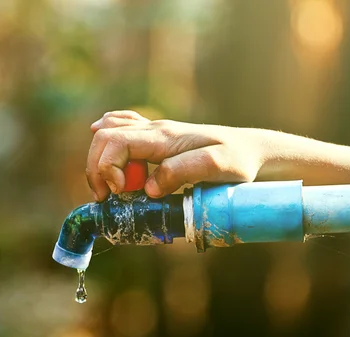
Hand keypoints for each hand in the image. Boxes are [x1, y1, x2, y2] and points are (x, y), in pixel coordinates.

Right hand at [86, 110, 267, 200]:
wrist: (252, 150)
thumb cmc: (239, 161)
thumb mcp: (217, 168)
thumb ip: (181, 172)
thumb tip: (148, 187)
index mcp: (163, 137)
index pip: (116, 142)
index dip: (107, 169)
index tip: (120, 194)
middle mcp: (154, 130)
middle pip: (104, 138)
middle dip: (96, 168)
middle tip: (108, 197)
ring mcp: (155, 132)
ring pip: (108, 133)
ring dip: (100, 160)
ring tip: (112, 186)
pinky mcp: (158, 139)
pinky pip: (122, 127)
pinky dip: (107, 138)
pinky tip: (108, 149)